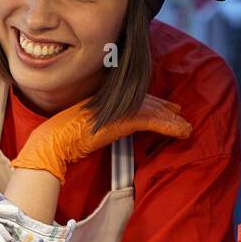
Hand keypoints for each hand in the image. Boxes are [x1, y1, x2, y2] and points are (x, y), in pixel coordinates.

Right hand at [12, 94, 191, 183]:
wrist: (53, 142)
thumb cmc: (61, 141)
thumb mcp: (83, 131)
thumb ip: (97, 127)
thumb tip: (101, 132)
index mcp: (103, 100)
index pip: (132, 99)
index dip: (151, 103)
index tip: (165, 107)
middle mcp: (112, 100)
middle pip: (145, 101)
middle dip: (164, 108)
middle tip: (179, 113)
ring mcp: (117, 107)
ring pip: (152, 110)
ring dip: (171, 120)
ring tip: (186, 128)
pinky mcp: (122, 118)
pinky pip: (151, 120)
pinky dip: (168, 126)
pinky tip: (180, 130)